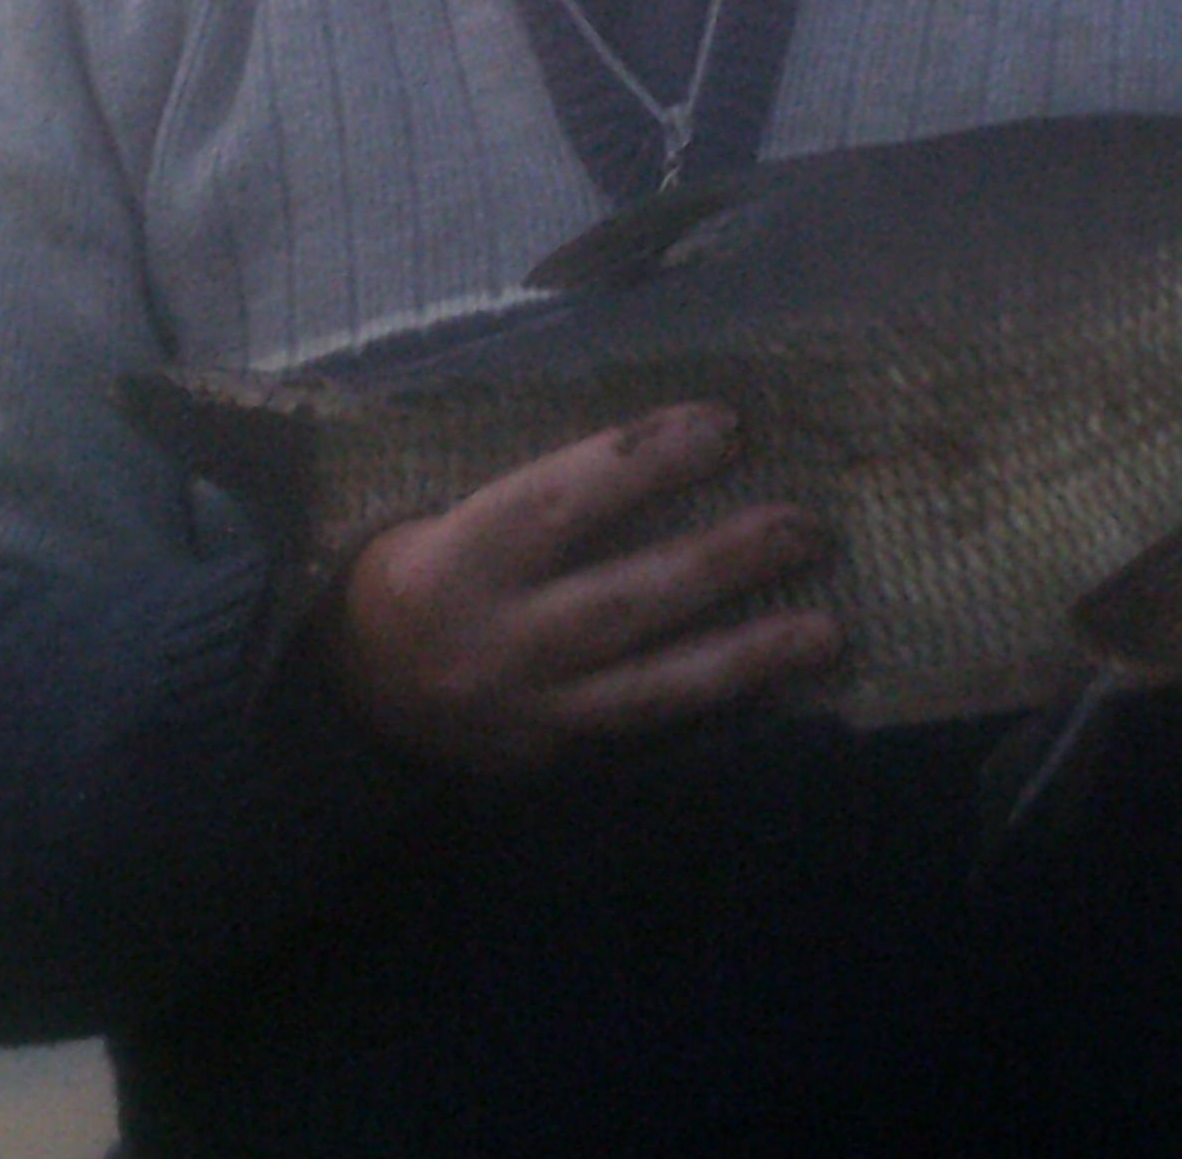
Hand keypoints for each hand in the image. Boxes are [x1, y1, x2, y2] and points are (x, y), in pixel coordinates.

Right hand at [322, 402, 840, 775]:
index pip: (558, 502)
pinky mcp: (556, 756)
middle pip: (623, 600)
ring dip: (748, 655)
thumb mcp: (435, 515)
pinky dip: (719, 705)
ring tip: (828, 630)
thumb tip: (659, 441)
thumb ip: (532, 493)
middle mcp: (497, 640)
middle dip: (722, 563)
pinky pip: (650, 730)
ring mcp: (531, 709)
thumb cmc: (415, 573)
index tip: (726, 426)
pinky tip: (782, 683)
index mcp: (455, 560)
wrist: (353, 695)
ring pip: (652, 684)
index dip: (644, 461)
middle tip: (806, 527)